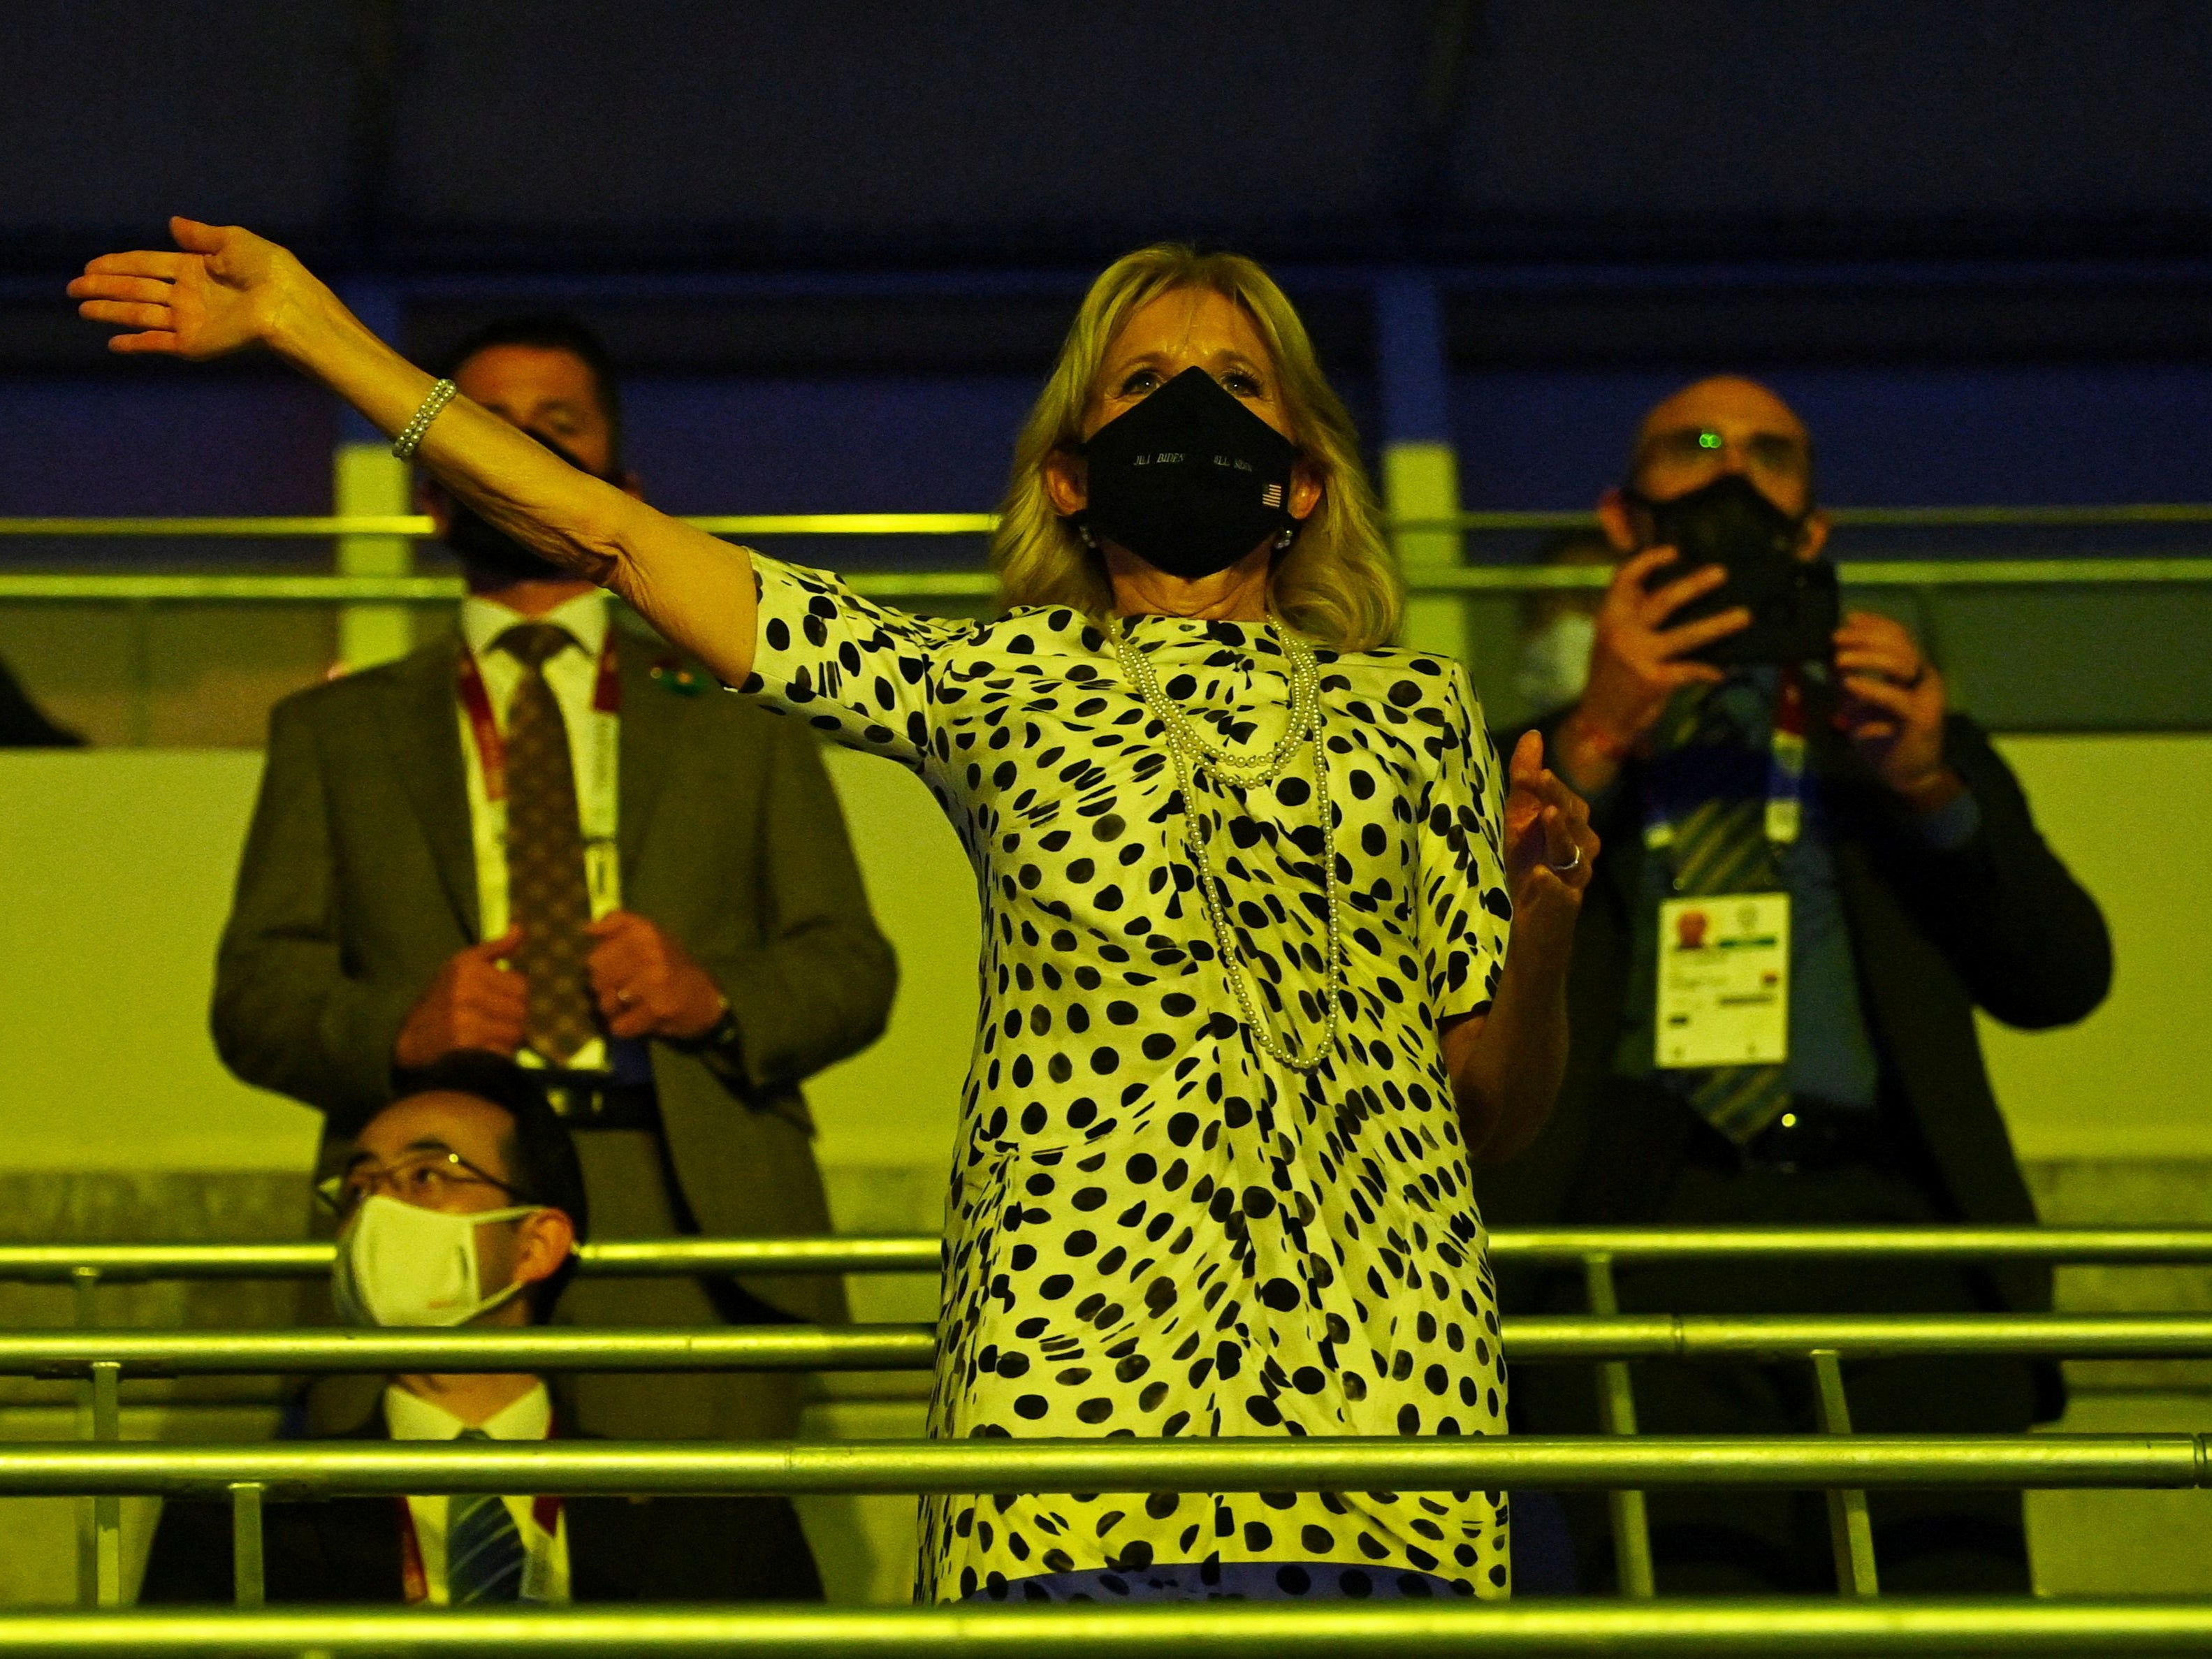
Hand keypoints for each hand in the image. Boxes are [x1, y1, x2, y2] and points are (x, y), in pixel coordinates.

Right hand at [69, 217, 313, 360]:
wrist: (286, 304)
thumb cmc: (268, 270)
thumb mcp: (233, 241)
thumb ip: (201, 235)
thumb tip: (172, 223)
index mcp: (196, 268)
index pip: (147, 263)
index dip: (118, 264)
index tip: (90, 265)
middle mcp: (188, 294)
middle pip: (135, 288)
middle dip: (104, 286)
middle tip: (72, 286)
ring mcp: (189, 319)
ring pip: (138, 313)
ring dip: (109, 311)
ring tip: (81, 308)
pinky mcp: (193, 343)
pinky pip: (157, 343)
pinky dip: (135, 343)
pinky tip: (112, 344)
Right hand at [394, 928, 527, 1069]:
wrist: (410, 1040)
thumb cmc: (443, 1000)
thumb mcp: (462, 967)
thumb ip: (494, 949)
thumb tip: (519, 929)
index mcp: (467, 969)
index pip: (521, 985)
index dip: (513, 996)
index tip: (495, 1001)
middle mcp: (465, 992)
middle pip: (520, 1010)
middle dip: (510, 1019)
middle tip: (489, 1022)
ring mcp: (463, 1020)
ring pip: (515, 1032)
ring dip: (506, 1039)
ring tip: (484, 1036)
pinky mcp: (463, 1047)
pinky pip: (503, 1052)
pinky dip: (497, 1055)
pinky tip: (480, 1051)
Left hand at [586, 911, 725, 1041]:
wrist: (706, 998)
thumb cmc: (672, 965)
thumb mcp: (650, 936)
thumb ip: (619, 924)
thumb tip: (587, 929)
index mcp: (645, 932)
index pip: (595, 957)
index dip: (602, 969)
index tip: (619, 970)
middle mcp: (650, 952)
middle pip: (597, 980)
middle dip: (606, 988)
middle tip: (626, 989)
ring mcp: (654, 981)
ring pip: (606, 1002)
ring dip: (615, 1009)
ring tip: (633, 1004)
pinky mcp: (657, 1009)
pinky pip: (619, 1025)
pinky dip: (626, 1027)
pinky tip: (640, 1019)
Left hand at [1502, 731, 1599, 934]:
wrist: (1533, 921)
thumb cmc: (1530, 864)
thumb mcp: (1521, 820)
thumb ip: (1525, 780)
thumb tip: (1533, 734)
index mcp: (1573, 828)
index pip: (1567, 801)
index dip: (1548, 786)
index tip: (1529, 771)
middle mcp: (1581, 849)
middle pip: (1574, 820)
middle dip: (1558, 798)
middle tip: (1539, 777)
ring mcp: (1574, 878)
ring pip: (1572, 853)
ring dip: (1560, 833)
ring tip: (1548, 814)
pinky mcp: (1562, 905)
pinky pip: (1560, 892)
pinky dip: (1550, 883)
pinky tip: (1540, 873)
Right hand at [1561, 547, 1750, 779]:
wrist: (1600, 721)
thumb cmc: (1611, 679)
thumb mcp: (1613, 643)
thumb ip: (1635, 620)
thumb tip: (1677, 597)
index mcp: (1610, 618)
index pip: (1624, 580)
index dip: (1648, 561)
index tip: (1675, 552)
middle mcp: (1622, 633)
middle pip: (1663, 600)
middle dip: (1694, 585)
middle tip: (1721, 572)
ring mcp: (1638, 656)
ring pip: (1686, 634)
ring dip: (1718, 624)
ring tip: (1744, 616)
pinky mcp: (1654, 680)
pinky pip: (1690, 670)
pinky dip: (1708, 671)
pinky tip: (1720, 673)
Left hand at [1833, 611, 1958, 809]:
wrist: (1909, 773)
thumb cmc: (1884, 737)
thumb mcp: (1859, 704)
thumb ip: (1848, 681)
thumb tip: (1827, 658)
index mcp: (1912, 670)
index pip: (1898, 636)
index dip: (1875, 624)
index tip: (1848, 619)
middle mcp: (1923, 677)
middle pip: (1899, 644)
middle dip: (1865, 637)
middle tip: (1836, 640)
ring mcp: (1925, 696)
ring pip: (1901, 663)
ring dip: (1867, 658)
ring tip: (1840, 661)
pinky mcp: (1920, 719)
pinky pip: (1896, 698)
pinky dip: (1871, 689)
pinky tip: (1850, 685)